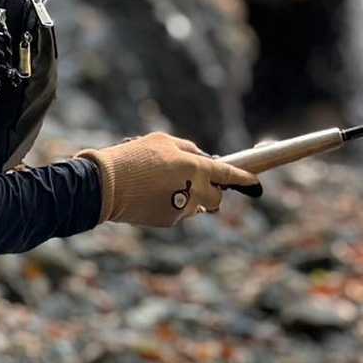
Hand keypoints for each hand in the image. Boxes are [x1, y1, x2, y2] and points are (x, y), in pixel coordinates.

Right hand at [76, 131, 261, 227]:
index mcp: (195, 168)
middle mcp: (194, 191)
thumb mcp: (162, 141)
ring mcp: (182, 209)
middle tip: (196, 179)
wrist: (107, 185)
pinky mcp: (169, 221)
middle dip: (213, 190)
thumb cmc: (134, 157)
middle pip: (217, 197)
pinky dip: (173, 203)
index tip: (256, 182)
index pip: (228, 175)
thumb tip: (202, 158)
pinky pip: (179, 212)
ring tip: (164, 183)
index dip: (244, 178)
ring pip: (197, 205)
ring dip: (190, 196)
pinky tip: (153, 194)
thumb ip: (188, 149)